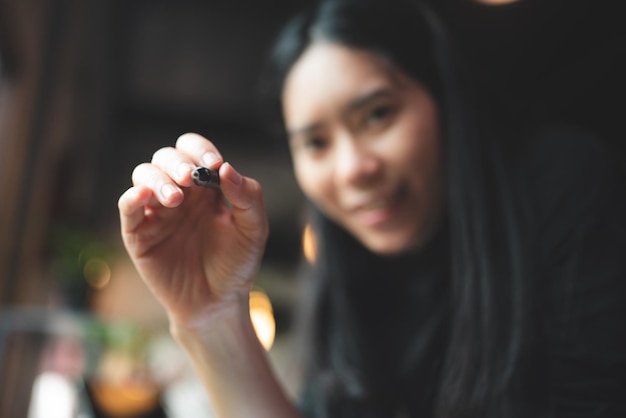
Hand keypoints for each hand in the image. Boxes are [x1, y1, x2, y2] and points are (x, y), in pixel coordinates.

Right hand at [118, 133, 268, 328]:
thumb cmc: (237, 265)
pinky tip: (144, 198)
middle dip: (177, 163)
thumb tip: (226, 169)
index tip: (213, 165)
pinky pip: (128, 208)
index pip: (195, 152)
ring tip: (175, 199)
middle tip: (190, 179)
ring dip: (157, 179)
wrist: (218, 303)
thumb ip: (248, 197)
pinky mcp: (139, 234)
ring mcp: (157, 212)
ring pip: (144, 176)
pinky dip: (132, 198)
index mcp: (207, 187)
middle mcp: (180, 193)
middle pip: (166, 158)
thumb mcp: (254, 230)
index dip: (201, 150)